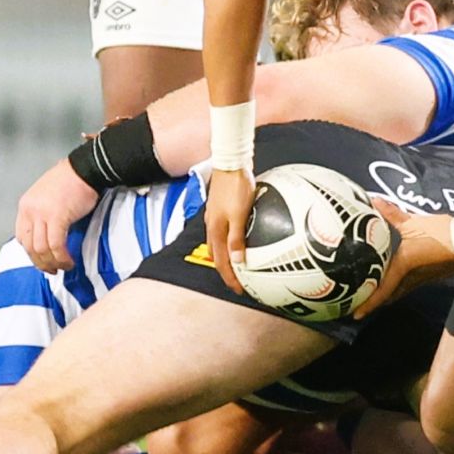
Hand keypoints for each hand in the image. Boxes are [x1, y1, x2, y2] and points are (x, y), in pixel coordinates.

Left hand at [14, 159, 99, 271]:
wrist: (84, 169)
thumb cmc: (71, 181)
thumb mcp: (47, 197)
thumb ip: (44, 215)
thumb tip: (49, 237)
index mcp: (25, 206)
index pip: (21, 237)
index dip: (31, 253)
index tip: (43, 261)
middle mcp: (30, 210)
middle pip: (29, 246)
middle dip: (41, 263)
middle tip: (53, 271)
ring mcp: (42, 214)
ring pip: (41, 249)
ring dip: (53, 263)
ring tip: (64, 267)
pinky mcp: (57, 217)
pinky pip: (56, 245)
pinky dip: (62, 257)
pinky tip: (69, 261)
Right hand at [205, 168, 254, 292]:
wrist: (230, 162)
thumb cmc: (236, 186)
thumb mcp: (239, 214)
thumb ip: (237, 238)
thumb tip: (238, 262)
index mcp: (215, 230)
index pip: (221, 262)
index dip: (230, 278)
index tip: (239, 290)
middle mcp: (212, 226)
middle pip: (218, 256)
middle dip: (226, 271)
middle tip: (239, 282)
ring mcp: (215, 217)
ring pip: (219, 244)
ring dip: (227, 257)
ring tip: (239, 265)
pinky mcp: (220, 209)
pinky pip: (224, 232)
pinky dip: (230, 242)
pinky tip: (241, 240)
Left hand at [353, 200, 453, 318]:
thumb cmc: (441, 234)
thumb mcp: (414, 222)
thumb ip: (392, 213)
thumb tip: (374, 200)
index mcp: (404, 266)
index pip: (383, 290)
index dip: (369, 303)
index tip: (355, 315)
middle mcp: (412, 278)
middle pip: (390, 294)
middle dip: (376, 301)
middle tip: (360, 301)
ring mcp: (424, 278)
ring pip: (401, 289)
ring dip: (389, 292)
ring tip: (375, 290)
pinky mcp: (432, 274)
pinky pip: (411, 283)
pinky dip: (400, 283)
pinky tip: (398, 275)